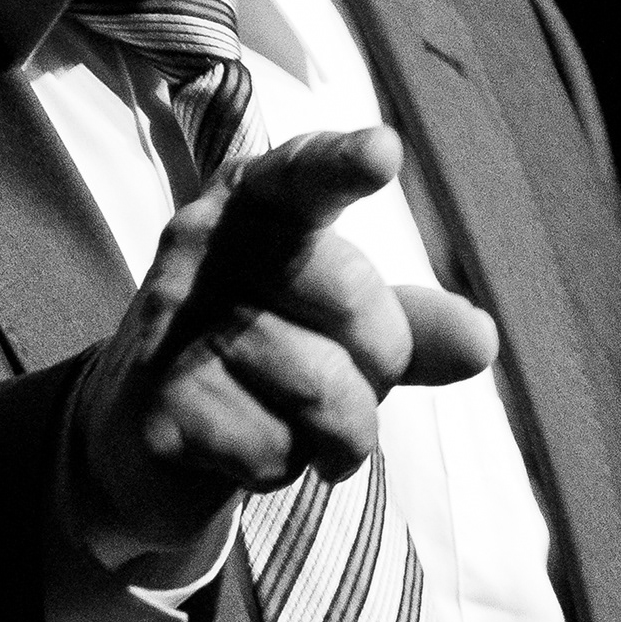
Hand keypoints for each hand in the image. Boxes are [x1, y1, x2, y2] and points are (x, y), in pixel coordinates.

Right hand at [71, 125, 498, 561]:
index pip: (305, 175)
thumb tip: (480, 341)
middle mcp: (200, 244)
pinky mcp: (158, 409)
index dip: (343, 164)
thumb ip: (410, 325)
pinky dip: (282, 468)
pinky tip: (243, 444)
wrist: (140, 432)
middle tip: (339, 378)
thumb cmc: (260, 353)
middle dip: (380, 366)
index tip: (382, 153)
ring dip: (337, 435)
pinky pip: (275, 452)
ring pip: (324, 392)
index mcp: (255, 201)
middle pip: (355, 302)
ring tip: (296, 422)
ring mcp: (171, 326)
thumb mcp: (340, 325)